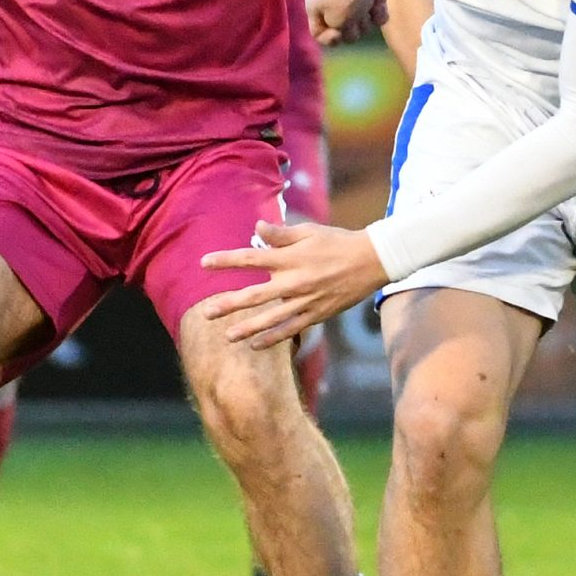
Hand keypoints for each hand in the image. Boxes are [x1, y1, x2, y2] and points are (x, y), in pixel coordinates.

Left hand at [201, 220, 386, 347]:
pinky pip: (291, 329)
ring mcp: (306, 301)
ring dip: (247, 328)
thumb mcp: (309, 231)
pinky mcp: (317, 314)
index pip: (250, 258)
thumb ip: (281, 234)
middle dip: (228, 304)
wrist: (372, 261)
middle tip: (206, 313)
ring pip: (270, 319)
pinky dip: (272, 338)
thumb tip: (256, 229)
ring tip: (227, 336)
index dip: (225, 261)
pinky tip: (255, 346)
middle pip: (255, 296)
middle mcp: (294, 281)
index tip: (204, 263)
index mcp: (290, 258)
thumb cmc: (338, 242)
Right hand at [308, 0, 391, 46]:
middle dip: (353, 28)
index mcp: (316, 7)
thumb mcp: (335, 22)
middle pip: (343, 32)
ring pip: (361, 26)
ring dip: (366, 20)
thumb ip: (337, 35)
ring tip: (367, 6)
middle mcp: (331, 5)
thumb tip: (349, 29)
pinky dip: (379, 13)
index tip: (339, 33)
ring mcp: (352, 1)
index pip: (318, 34)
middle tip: (355, 16)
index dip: (329, 39)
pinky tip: (379, 4)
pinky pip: (375, 17)